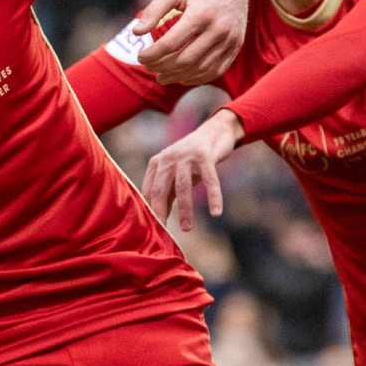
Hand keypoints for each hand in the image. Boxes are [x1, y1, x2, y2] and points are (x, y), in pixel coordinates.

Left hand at [134, 0, 251, 84]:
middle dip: (162, 67)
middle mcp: (219, 29)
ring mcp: (230, 39)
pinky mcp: (237, 45)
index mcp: (201, 13)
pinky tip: (182, 77)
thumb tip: (137, 32)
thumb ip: (154, 10)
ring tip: (161, 76)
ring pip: (200, 69)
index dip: (152, 54)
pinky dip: (198, 78)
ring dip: (177, 77)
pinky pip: (217, 70)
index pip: (171, 44)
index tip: (141, 56)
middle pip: (185, 60)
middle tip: (149, 67)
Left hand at [142, 109, 244, 230]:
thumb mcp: (176, 174)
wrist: (214, 131)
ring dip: (185, 210)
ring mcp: (186, 156)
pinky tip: (216, 213)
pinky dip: (213, 197)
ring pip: (182, 187)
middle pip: (161, 189)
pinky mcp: (205, 155)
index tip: (152, 230)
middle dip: (160, 212)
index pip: (149, 191)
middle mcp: (168, 158)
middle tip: (163, 233)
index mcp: (157, 164)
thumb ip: (166, 192)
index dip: (150, 211)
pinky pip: (210, 180)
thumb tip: (158, 219)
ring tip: (187, 228)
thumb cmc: (192, 159)